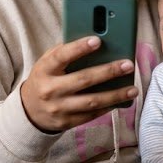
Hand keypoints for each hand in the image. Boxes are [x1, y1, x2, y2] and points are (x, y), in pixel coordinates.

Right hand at [20, 36, 137, 131]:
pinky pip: (92, 114)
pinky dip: (108, 107)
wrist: (29, 110)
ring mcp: (59, 108)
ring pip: (91, 101)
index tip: (98, 40)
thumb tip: (96, 42)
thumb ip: (65, 52)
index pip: (61, 56)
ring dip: (115, 95)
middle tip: (128, 64)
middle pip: (83, 80)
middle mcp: (50, 90)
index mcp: (44, 70)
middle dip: (108, 71)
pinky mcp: (67, 122)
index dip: (79, 48)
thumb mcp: (47, 63)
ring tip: (133, 89)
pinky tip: (121, 100)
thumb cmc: (45, 79)